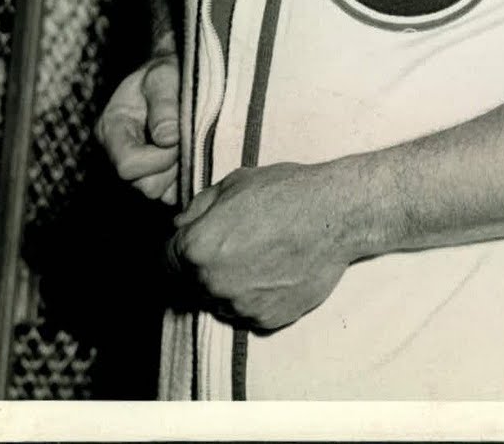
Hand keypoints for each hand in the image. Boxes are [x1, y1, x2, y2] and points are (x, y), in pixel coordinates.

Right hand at [96, 51, 179, 204]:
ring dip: (179, 172)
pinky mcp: (154, 174)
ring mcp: (136, 166)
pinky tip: (191, 155)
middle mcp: (119, 153)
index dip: (158, 158)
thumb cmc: (165, 70)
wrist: (172, 71)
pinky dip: (184, 179)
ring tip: (188, 144)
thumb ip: (164, 104)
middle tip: (187, 139)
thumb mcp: (163, 76)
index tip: (178, 137)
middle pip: (144, 185)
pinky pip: (170, 194)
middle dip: (171, 166)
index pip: (128, 166)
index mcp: (112, 128)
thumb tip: (168, 139)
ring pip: (158, 192)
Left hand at [168, 161, 354, 330]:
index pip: (167, 260)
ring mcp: (239, 305)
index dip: (182, 249)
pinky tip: (278, 271)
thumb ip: (199, 207)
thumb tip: (181, 223)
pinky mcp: (266, 319)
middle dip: (208, 266)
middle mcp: (211, 282)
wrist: (336, 215)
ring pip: (221, 300)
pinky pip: (250, 312)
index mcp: (197, 247)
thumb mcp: (235, 182)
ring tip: (263, 258)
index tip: (200, 244)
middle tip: (240, 246)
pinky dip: (259, 297)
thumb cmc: (288, 193)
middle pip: (193, 282)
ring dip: (232, 285)